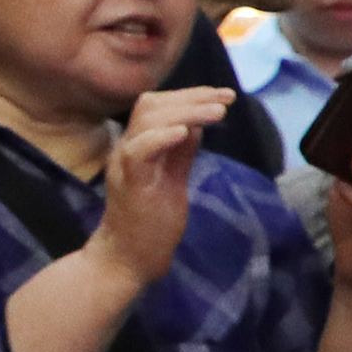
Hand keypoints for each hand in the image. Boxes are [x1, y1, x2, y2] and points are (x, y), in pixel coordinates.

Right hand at [83, 87, 224, 288]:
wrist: (128, 257)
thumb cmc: (151, 220)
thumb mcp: (173, 177)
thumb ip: (182, 151)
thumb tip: (198, 124)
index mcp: (138, 146)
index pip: (157, 106)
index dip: (190, 95)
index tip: (223, 94)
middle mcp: (127, 149)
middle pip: (151, 106)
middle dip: (192, 97)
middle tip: (227, 97)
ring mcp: (124, 165)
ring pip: (146, 122)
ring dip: (186, 112)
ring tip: (218, 111)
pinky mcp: (129, 185)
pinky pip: (138, 152)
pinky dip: (162, 138)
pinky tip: (187, 132)